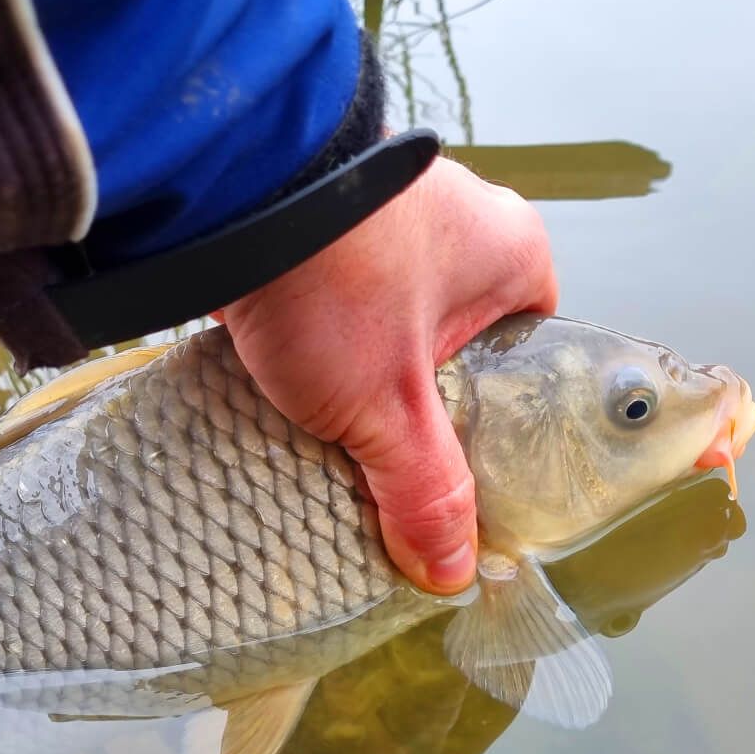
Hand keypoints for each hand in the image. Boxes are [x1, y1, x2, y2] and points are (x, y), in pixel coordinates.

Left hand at [220, 157, 558, 594]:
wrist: (225, 184)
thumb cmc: (334, 278)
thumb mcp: (387, 408)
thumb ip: (424, 490)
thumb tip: (451, 569)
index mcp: (514, 252)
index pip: (529, 353)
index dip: (498, 417)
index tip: (463, 466)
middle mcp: (461, 219)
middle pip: (454, 342)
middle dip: (418, 401)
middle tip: (388, 457)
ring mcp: (387, 212)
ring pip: (388, 320)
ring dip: (359, 370)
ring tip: (331, 428)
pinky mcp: (318, 219)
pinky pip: (333, 297)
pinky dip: (313, 339)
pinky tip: (286, 383)